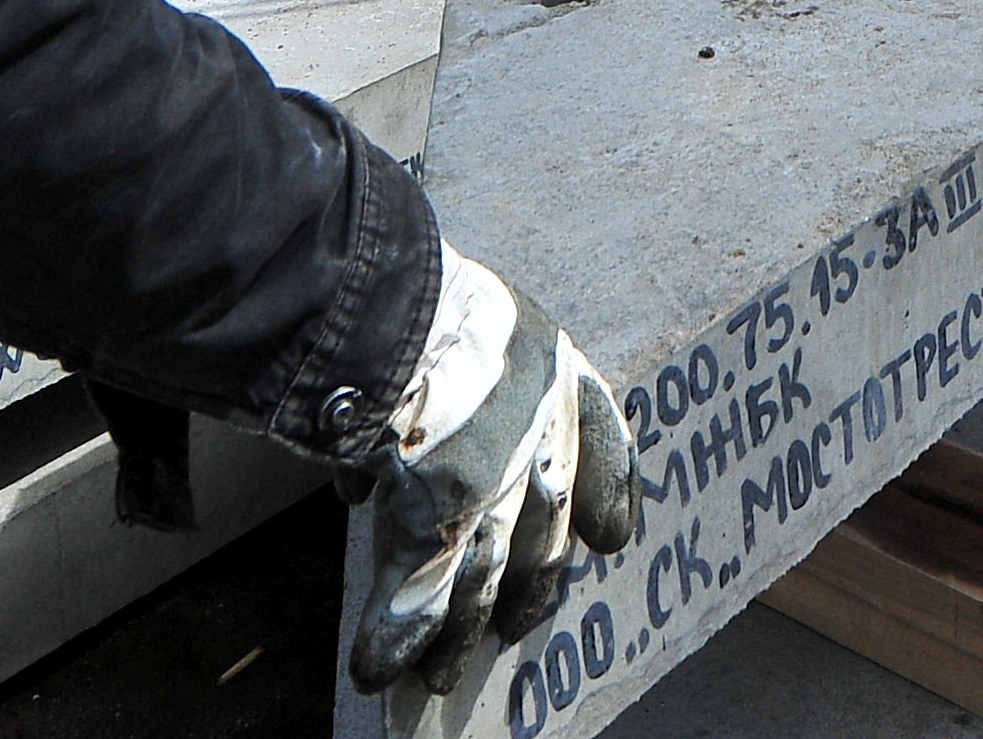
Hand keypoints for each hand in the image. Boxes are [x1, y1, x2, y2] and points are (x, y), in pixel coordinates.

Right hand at [348, 245, 639, 694]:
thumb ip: (449, 389)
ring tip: (441, 676)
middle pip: (543, 534)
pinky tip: (374, 668)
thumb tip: (381, 462)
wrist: (389, 311)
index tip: (608, 536)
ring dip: (459, 633)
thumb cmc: (421, 305)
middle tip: (514, 626)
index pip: (604, 442)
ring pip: (481, 579)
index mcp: (552, 371)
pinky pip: (416, 595)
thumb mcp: (465, 322)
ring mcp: (491, 489)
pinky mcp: (435, 524)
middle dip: (526, 587)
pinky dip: (392, 635)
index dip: (608, 492)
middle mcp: (538, 439)